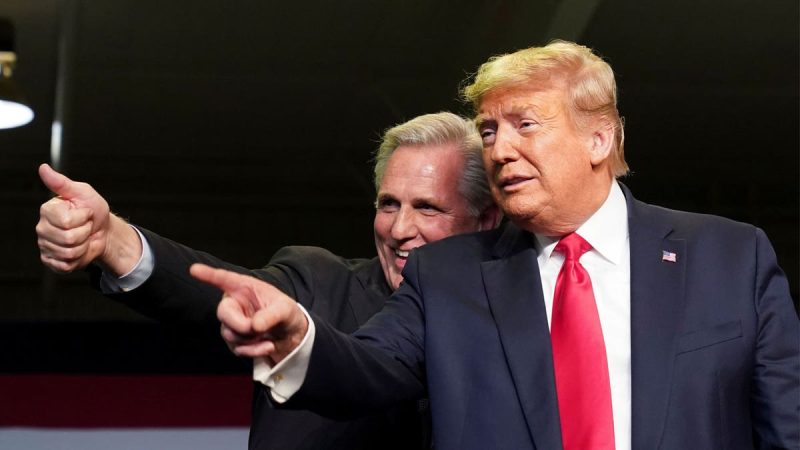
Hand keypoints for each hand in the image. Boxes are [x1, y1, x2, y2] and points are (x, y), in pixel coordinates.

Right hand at [36, 164, 140, 274]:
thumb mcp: (83, 192)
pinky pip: (65, 265)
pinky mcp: (51, 261)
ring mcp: (45, 245)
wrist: (103, 231)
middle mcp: (42, 228)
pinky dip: (78, 259)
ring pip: (68, 253)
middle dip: (85, 232)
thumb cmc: (93, 210)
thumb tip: (43, 168)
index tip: (85, 212)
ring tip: (83, 237)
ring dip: (83, 245)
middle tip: (85, 226)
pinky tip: (79, 249)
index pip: (66, 221)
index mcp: (48, 210)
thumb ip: (62, 183)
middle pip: (68, 238)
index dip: (83, 217)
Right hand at [190, 263, 308, 364]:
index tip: (194, 269)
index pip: (224, 279)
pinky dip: (253, 351)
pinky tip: (268, 346)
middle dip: (240, 325)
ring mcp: (231, 322)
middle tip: (257, 329)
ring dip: (251, 339)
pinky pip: (237, 349)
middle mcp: (234, 303)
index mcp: (245, 288)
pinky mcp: (233, 340)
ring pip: (229, 334)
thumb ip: (271, 315)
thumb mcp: (285, 310)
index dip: (208, 275)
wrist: (289, 334)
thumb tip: (254, 326)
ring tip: (268, 336)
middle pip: (223, 313)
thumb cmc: (286, 313)